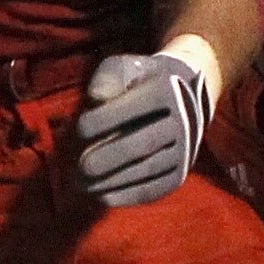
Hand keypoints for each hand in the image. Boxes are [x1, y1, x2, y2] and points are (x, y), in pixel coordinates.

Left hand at [70, 46, 212, 208]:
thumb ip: (110, 76)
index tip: (80, 128)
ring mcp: (183, 152)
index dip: (107, 119)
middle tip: (84, 166)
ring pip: (148, 169)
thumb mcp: (126, 67)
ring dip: (114, 180)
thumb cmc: (142, 81)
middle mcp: (183, 123)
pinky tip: (102, 196)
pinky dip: (127, 195)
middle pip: (144, 143)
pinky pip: (153, 189)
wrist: (183, 99)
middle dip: (111, 156)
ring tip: (85, 184)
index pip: (138, 106)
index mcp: (170, 92)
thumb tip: (95, 96)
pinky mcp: (178, 176)